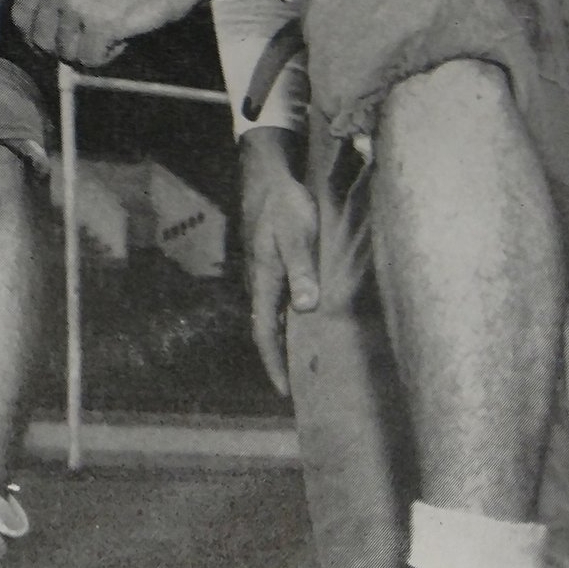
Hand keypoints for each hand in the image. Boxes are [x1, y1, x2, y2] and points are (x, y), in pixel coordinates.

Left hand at [13, 0, 269, 68]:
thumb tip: (32, 40)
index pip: (22, 20)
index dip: (39, 39)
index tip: (60, 42)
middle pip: (43, 44)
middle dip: (68, 47)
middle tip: (97, 33)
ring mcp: (77, 2)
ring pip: (68, 55)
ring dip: (93, 49)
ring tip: (117, 23)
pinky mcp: (102, 23)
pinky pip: (91, 61)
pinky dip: (110, 55)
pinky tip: (126, 33)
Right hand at [238, 126, 318, 396]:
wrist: (267, 176)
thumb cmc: (285, 205)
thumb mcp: (297, 235)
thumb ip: (302, 271)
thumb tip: (307, 308)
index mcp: (265, 280)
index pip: (264, 333)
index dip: (274, 363)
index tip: (284, 392)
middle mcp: (261, 282)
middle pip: (265, 330)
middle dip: (278, 360)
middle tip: (295, 387)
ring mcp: (264, 273)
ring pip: (271, 316)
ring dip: (283, 342)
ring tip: (302, 363)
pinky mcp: (272, 264)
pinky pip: (277, 301)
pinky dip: (287, 321)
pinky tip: (302, 322)